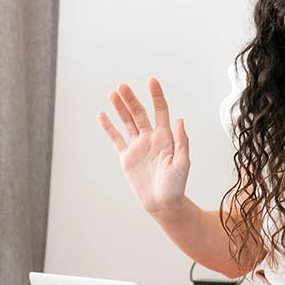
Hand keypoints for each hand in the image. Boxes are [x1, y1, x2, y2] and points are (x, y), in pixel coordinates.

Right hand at [98, 79, 189, 216]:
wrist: (163, 203)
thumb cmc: (176, 186)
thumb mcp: (183, 164)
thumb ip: (182, 142)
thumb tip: (180, 120)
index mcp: (165, 137)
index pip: (160, 111)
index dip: (156, 96)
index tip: (151, 81)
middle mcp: (151, 138)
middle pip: (139, 113)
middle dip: (131, 99)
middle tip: (122, 86)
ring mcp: (138, 146)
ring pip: (127, 122)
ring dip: (120, 108)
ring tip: (112, 94)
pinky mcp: (127, 157)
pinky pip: (116, 138)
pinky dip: (109, 127)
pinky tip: (102, 115)